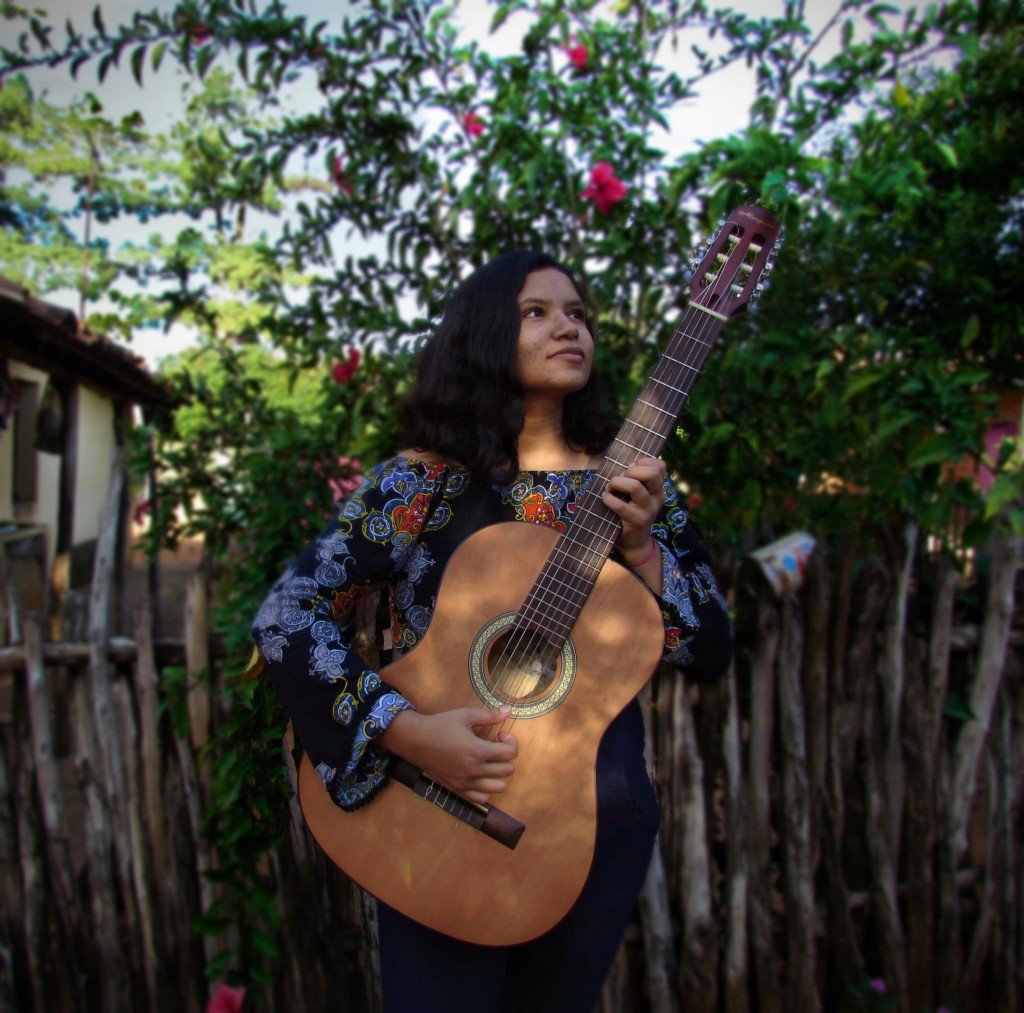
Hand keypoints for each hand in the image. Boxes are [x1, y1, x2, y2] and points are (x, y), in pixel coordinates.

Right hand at [378, 705, 518, 803]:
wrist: (415, 741)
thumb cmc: (440, 726)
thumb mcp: (465, 716)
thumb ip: (489, 715)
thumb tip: (508, 710)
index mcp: (477, 751)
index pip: (510, 753)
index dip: (511, 742)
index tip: (501, 735)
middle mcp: (474, 770)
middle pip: (508, 770)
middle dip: (507, 756)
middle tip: (496, 746)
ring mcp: (466, 782)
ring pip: (499, 787)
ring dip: (500, 774)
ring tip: (491, 762)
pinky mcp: (458, 789)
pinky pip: (482, 798)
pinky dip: (486, 788)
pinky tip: (481, 775)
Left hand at [601, 457, 666, 559]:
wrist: (635, 542)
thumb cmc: (632, 513)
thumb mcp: (639, 495)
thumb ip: (636, 479)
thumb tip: (625, 468)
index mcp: (658, 488)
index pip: (660, 466)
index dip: (643, 461)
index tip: (630, 468)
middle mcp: (657, 497)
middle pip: (652, 473)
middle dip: (631, 471)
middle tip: (621, 478)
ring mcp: (648, 510)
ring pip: (635, 486)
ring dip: (616, 482)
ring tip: (610, 488)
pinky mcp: (636, 521)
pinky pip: (621, 505)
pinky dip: (608, 498)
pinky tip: (605, 498)